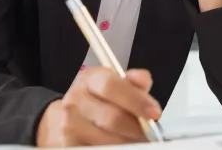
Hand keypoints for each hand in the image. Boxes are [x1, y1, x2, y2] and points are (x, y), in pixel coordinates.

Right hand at [36, 68, 160, 146]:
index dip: (136, 100)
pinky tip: (120, 146)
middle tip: (149, 134)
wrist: (68, 118)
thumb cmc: (100, 100)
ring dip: (126, 143)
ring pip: (105, 140)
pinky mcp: (67, 145)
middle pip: (111, 118)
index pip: (111, 86)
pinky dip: (113, 149)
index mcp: (90, 79)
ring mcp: (68, 124)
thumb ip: (134, 82)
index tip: (154, 113)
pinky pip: (96, 149)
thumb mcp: (117, 85)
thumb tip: (143, 80)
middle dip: (136, 129)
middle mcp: (75, 100)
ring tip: (135, 141)